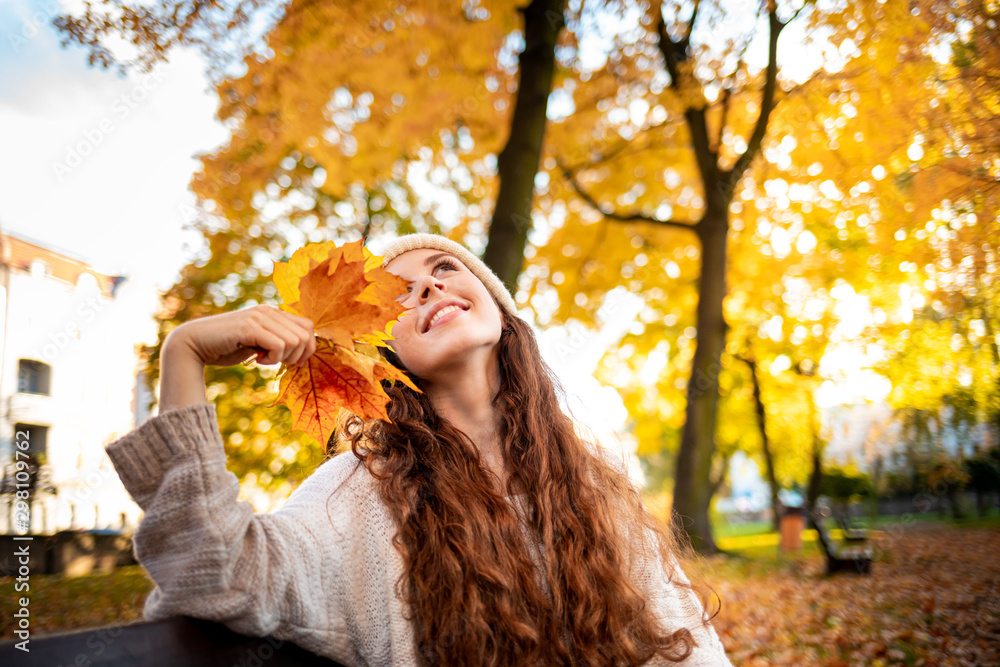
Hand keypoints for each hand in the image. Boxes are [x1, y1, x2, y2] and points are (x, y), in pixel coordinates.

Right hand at [165, 306, 316, 367]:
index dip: (307, 348)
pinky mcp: (249, 327)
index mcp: (272, 312)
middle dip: (296, 356)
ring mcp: (258, 317)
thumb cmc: (227, 348)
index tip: (292, 362)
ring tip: (263, 360)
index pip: (308, 326)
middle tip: (276, 362)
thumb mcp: (258, 342)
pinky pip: (279, 346)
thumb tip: (303, 352)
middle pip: (305, 335)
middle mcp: (268, 311)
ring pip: (294, 341)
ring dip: (282, 358)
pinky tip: (257, 360)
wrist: (194, 344)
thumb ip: (276, 340)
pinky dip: (272, 359)